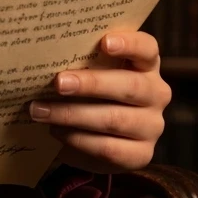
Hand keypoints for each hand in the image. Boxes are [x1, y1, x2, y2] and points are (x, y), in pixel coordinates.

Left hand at [27, 30, 170, 174]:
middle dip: (91, 84)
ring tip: (41, 110)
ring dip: (73, 114)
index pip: (147, 48)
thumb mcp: (89, 69)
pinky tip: (56, 130)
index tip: (104, 42)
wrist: (95, 132)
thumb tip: (46, 53)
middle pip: (130, 85)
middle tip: (58, 83)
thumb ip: (80, 59)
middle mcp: (156, 93)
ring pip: (115, 119)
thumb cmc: (89, 88)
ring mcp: (152, 125)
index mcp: (146, 63)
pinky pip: (108, 148)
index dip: (129, 44)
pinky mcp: (141, 155)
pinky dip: (78, 139)